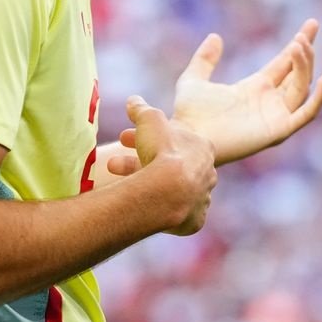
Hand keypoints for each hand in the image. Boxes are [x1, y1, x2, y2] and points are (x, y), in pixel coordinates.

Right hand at [122, 95, 217, 234]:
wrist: (167, 191)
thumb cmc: (162, 151)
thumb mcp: (149, 120)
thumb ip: (141, 109)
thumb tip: (133, 100)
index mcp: (203, 148)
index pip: (174, 140)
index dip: (147, 138)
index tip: (125, 139)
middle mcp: (208, 174)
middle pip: (171, 166)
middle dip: (140, 162)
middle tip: (113, 163)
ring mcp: (202, 199)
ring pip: (172, 190)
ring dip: (148, 185)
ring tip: (118, 184)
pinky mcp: (194, 220)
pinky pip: (177, 213)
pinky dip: (161, 208)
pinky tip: (144, 205)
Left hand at [148, 19, 321, 164]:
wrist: (189, 138)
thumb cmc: (189, 115)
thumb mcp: (194, 79)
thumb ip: (205, 59)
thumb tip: (215, 36)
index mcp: (255, 88)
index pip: (285, 63)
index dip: (299, 45)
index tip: (311, 24)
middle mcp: (269, 102)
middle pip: (298, 73)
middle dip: (306, 51)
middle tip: (308, 29)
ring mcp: (276, 116)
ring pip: (302, 87)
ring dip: (304, 65)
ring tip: (299, 45)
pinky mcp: (279, 130)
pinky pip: (306, 114)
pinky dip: (318, 99)